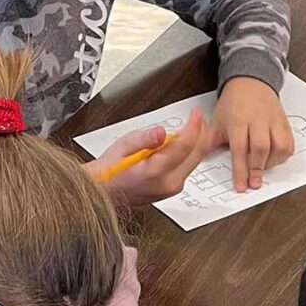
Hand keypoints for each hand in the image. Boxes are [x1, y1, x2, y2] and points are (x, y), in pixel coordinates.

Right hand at [85, 108, 211, 206]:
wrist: (103, 192)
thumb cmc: (108, 170)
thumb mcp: (122, 146)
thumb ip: (144, 139)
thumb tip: (160, 132)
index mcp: (155, 171)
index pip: (184, 145)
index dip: (194, 125)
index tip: (197, 112)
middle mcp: (167, 183)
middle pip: (196, 154)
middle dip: (202, 132)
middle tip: (201, 116)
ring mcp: (172, 188)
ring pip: (195, 161)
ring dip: (198, 142)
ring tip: (196, 125)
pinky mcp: (173, 189)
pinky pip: (188, 167)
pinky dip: (191, 152)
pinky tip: (188, 142)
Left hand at [210, 77, 294, 191]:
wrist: (250, 81)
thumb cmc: (233, 103)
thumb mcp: (216, 120)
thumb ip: (207, 141)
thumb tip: (196, 159)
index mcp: (238, 120)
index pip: (239, 149)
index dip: (240, 170)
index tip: (241, 186)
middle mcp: (258, 120)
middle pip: (261, 148)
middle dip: (257, 169)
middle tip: (254, 183)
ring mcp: (273, 121)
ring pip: (279, 146)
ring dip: (272, 162)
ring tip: (263, 168)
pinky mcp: (284, 122)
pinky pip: (289, 143)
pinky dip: (283, 155)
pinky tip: (273, 158)